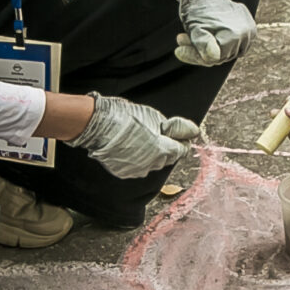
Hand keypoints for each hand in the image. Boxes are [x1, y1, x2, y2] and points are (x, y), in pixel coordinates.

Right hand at [72, 92, 199, 178]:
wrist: (97, 124)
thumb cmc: (126, 117)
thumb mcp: (155, 117)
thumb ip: (176, 128)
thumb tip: (192, 132)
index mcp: (162, 152)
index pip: (182, 150)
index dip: (181, 139)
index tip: (178, 131)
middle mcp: (151, 166)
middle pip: (167, 158)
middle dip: (166, 146)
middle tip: (157, 131)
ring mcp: (136, 171)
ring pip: (151, 163)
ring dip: (151, 153)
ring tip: (140, 137)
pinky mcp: (123, 172)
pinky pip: (136, 166)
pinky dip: (136, 158)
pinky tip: (129, 145)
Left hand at [174, 0, 254, 66]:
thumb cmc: (197, 10)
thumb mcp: (195, 28)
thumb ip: (203, 45)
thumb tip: (213, 57)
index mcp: (235, 35)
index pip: (214, 58)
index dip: (195, 55)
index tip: (179, 48)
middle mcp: (246, 34)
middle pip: (221, 56)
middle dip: (201, 50)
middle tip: (181, 38)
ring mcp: (250, 31)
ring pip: (228, 52)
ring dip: (211, 46)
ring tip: (194, 34)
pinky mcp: (250, 28)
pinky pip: (235, 45)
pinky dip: (222, 43)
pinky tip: (211, 33)